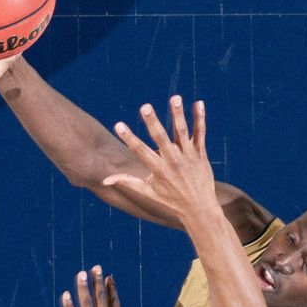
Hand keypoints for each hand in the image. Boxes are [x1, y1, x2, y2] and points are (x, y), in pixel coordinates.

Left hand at [62, 267, 136, 306]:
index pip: (114, 301)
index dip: (111, 288)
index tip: (108, 277)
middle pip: (101, 297)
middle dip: (98, 281)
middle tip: (95, 267)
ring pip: (87, 302)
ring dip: (84, 286)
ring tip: (81, 273)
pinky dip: (69, 305)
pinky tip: (65, 294)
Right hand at [102, 97, 218, 224]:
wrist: (199, 209)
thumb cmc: (170, 201)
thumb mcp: (148, 192)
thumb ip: (127, 182)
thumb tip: (105, 180)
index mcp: (158, 170)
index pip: (140, 151)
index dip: (128, 138)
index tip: (118, 125)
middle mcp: (173, 161)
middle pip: (161, 138)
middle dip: (152, 122)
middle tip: (145, 107)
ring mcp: (188, 157)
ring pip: (182, 131)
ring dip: (178, 114)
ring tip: (174, 97)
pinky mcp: (201, 154)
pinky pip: (201, 133)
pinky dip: (200, 118)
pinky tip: (198, 103)